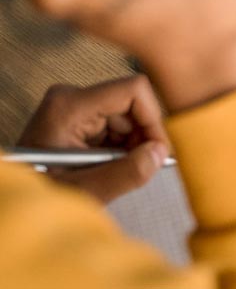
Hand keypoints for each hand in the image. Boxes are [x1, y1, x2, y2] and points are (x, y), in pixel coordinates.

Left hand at [18, 75, 168, 202]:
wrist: (11, 206)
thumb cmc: (38, 197)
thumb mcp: (83, 191)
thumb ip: (124, 173)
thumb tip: (160, 154)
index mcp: (69, 106)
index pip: (132, 90)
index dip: (152, 118)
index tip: (158, 149)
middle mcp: (72, 97)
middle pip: (132, 104)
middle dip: (141, 137)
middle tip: (137, 168)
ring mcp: (76, 105)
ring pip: (128, 116)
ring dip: (131, 145)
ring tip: (115, 172)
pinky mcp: (80, 117)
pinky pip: (117, 124)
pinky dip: (121, 147)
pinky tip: (108, 166)